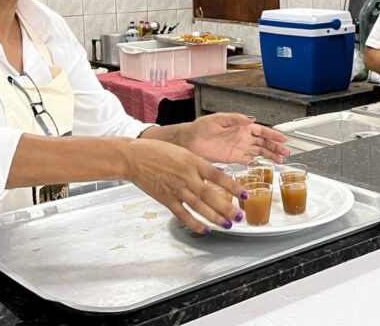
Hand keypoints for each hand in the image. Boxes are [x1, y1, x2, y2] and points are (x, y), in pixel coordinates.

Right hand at [121, 138, 246, 233]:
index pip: (219, 176)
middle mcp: (187, 177)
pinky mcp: (166, 199)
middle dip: (228, 208)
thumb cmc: (157, 151)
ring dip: (215, 217)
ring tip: (227, 225)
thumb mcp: (183, 152)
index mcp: (193, 162)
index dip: (233, 187)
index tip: (245, 194)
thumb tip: (214, 174)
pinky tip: (204, 229)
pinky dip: (194, 223)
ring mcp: (176, 189)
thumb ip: (198, 164)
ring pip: (200, 207)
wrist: (134, 157)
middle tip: (240, 216)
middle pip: (211, 195)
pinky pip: (183, 214)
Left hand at [182, 113, 289, 163]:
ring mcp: (239, 148)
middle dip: (275, 147)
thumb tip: (250, 118)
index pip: (261, 130)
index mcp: (241, 126)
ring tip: (280, 160)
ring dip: (270, 155)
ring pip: (259, 151)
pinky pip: (249, 160)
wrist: (189, 141)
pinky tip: (265, 165)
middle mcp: (242, 137)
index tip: (283, 139)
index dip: (273, 135)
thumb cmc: (201, 127)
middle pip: (263, 142)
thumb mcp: (218, 119)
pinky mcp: (233, 158)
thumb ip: (235, 119)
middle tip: (285, 153)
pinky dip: (258, 163)